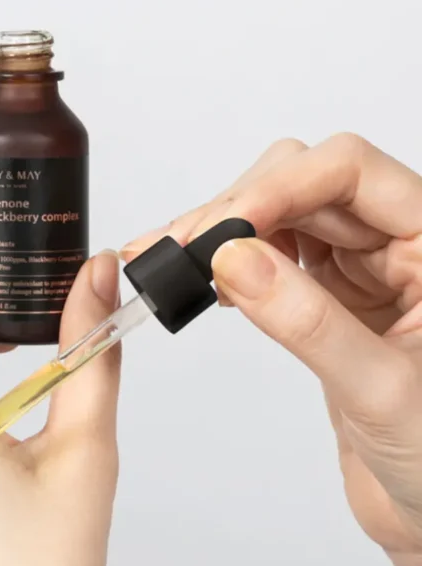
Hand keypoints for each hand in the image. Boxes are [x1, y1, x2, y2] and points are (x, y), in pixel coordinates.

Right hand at [123, 134, 421, 565]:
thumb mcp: (381, 392)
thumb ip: (309, 323)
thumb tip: (234, 260)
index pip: (350, 172)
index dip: (281, 186)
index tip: (223, 228)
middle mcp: (397, 244)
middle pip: (303, 183)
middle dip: (236, 208)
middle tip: (180, 248)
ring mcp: (359, 269)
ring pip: (278, 215)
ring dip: (220, 230)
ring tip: (169, 258)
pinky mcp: (326, 296)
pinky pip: (270, 255)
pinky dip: (227, 260)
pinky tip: (200, 278)